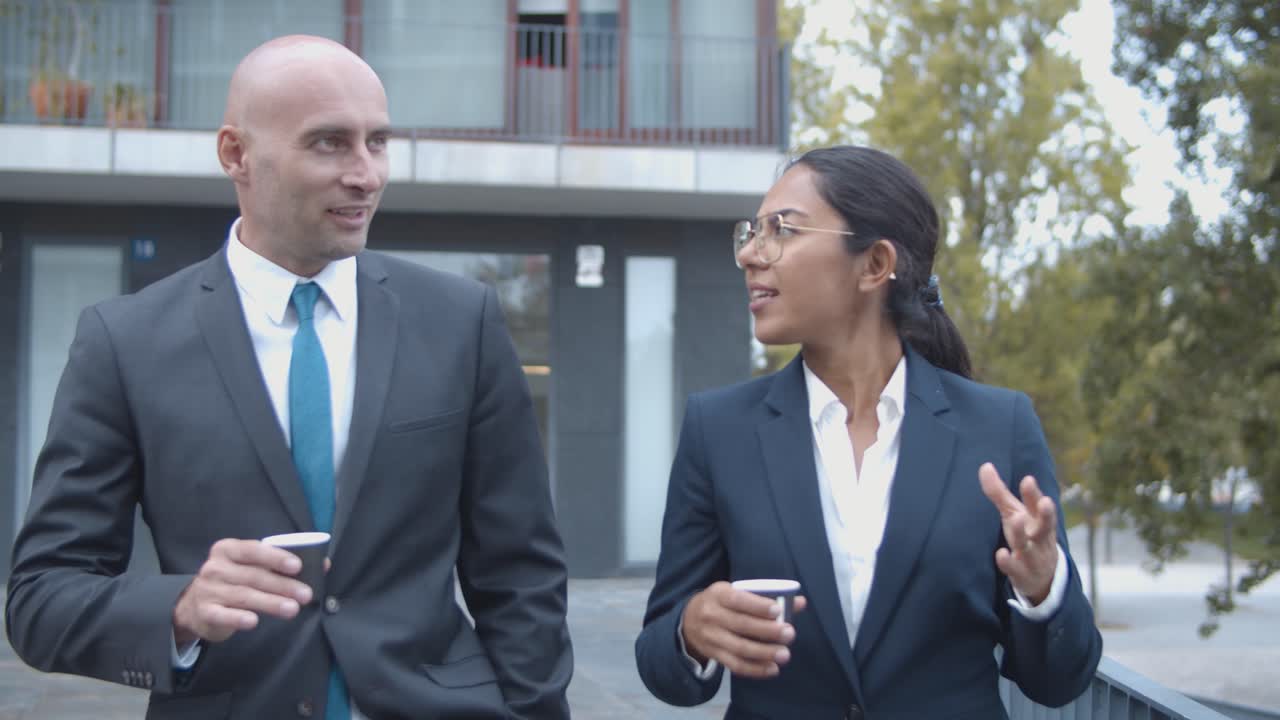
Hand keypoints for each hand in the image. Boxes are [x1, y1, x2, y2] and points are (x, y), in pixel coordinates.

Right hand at [173, 539, 312, 644]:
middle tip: (306, 594)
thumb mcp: (252, 568)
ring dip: (271, 603)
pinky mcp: (204, 612)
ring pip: (244, 595)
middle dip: (283, 585)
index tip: (297, 566)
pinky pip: (223, 614)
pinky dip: (238, 618)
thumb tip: (323, 564)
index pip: (253, 550)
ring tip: (292, 609)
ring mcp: (208, 590)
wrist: (195, 607)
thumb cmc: (233, 582)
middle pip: (254, 576)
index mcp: (228, 549)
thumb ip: (282, 564)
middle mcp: (215, 567)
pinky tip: (254, 621)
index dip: (276, 557)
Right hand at [680, 581, 806, 677]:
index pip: (738, 599)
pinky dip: (755, 669)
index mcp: (718, 594)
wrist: (688, 620)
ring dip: (764, 653)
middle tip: (789, 634)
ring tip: (785, 654)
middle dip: (767, 631)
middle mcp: (711, 615)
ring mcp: (711, 637)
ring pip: (739, 648)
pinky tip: (773, 669)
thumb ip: (766, 597)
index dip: (758, 606)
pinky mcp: (714, 655)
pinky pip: (735, 665)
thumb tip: (800, 602)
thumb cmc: (721, 603)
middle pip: (741, 625)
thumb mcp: (735, 592)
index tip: (778, 611)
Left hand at [979, 462, 1057, 604]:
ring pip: (1028, 546)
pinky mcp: (1022, 573)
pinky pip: (1016, 569)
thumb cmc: (1027, 534)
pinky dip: (1009, 563)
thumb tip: (985, 465)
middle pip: (1044, 525)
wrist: (1044, 576)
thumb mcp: (1014, 513)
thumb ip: (999, 492)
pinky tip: (1001, 554)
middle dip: (1045, 514)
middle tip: (1045, 501)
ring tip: (1015, 519)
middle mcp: (1038, 537)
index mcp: (1037, 520)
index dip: (1033, 493)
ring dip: (1022, 534)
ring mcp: (1031, 556)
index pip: (1037, 505)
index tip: (1028, 480)